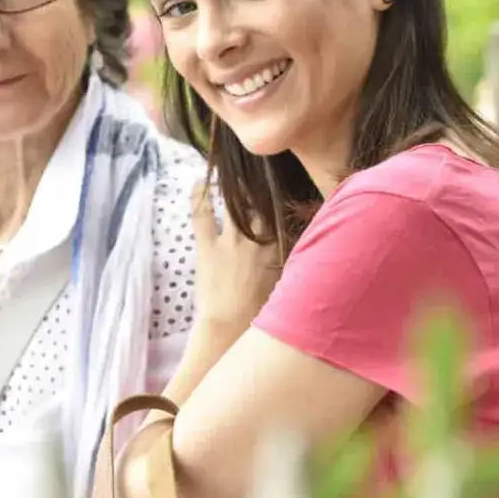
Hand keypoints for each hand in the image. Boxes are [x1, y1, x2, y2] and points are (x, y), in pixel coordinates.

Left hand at [191, 181, 281, 340]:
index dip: (286, 196)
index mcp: (282, 247)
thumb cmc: (263, 312)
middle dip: (262, 184)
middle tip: (260, 170)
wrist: (230, 327)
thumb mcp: (287, 281)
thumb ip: (293, 257)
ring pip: (235, 202)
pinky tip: (198, 180)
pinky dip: (199, 195)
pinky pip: (202, 214)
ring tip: (233, 170)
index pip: (286, 212)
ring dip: (235, 185)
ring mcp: (231, 240)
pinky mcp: (208, 246)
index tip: (286, 182)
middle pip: (263, 201)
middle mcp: (259, 237)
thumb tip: (301, 242)